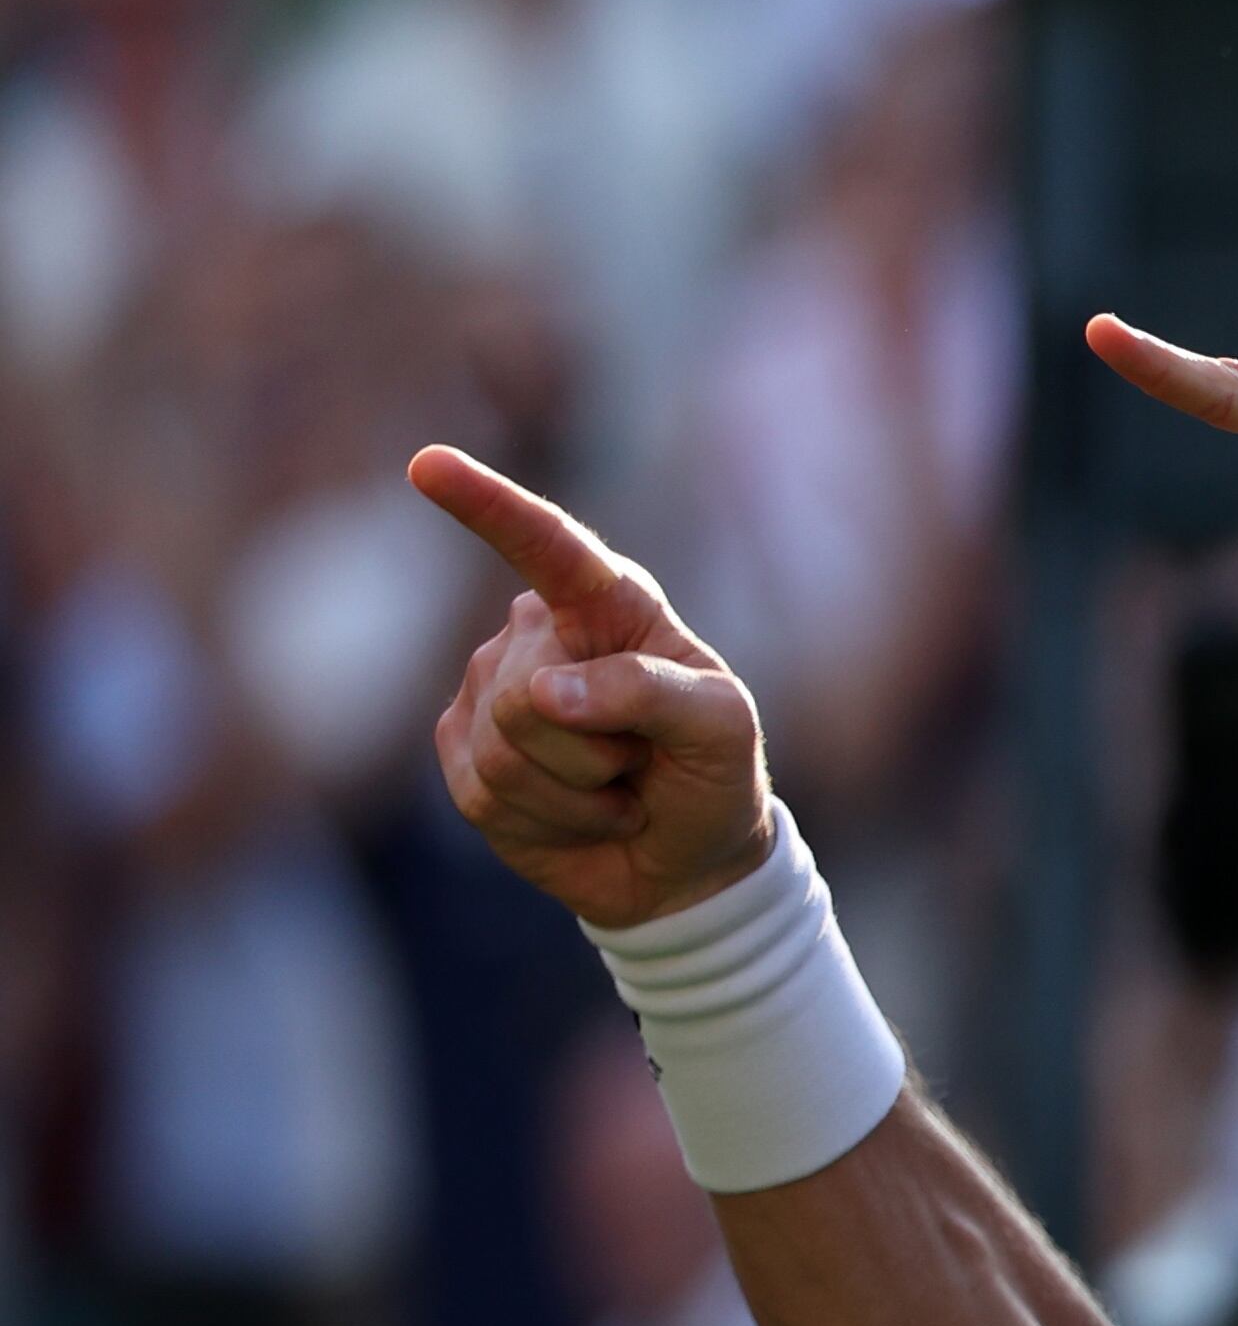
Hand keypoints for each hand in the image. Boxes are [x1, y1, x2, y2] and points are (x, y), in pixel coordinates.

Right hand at [406, 446, 770, 927]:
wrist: (686, 860)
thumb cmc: (712, 772)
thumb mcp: (720, 727)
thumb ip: (647, 692)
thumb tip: (543, 691)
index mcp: (607, 604)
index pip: (546, 546)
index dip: (488, 504)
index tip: (429, 465)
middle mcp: (536, 636)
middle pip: (531, 697)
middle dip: (598, 750)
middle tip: (642, 761)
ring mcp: (490, 694)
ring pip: (507, 752)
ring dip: (579, 793)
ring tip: (616, 788)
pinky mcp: (464, 755)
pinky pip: (486, 792)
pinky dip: (550, 821)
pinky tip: (581, 815)